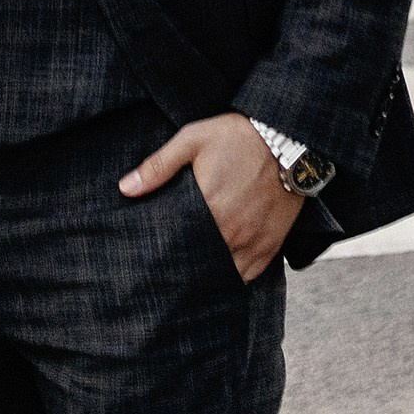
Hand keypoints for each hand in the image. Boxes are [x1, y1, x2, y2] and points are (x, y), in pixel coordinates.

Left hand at [118, 112, 304, 282]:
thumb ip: (158, 166)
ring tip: (190, 273)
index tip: (150, 256)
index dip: (163, 252)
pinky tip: (219, 273)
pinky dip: (232, 277)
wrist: (288, 138)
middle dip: (183, 266)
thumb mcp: (193, 140)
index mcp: (208, 208)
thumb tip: (125, 188)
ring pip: (222, 274)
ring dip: (207, 273)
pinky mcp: (270, 246)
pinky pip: (247, 275)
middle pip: (198, 263)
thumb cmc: (239, 136)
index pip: (177, 244)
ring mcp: (252, 242)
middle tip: (167, 268)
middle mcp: (231, 232)